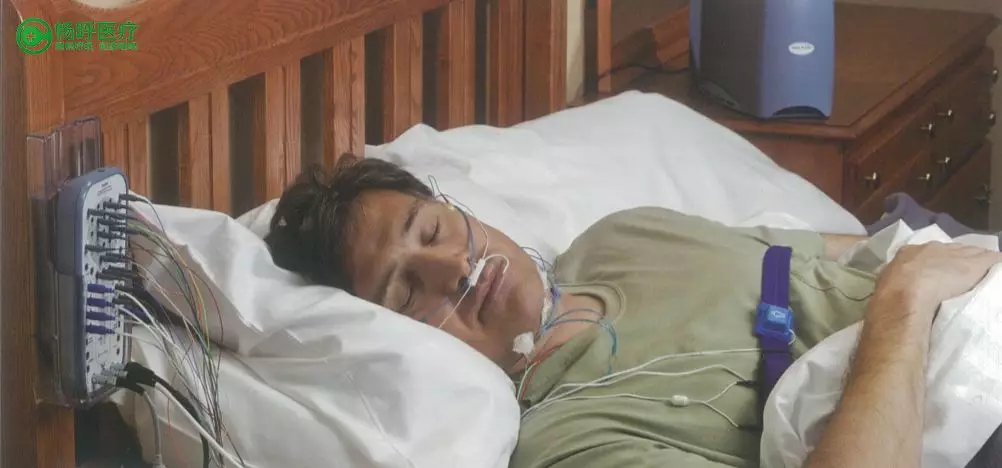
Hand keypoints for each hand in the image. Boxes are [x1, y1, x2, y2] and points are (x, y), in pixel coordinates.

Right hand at [874, 242, 1001, 319]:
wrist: (905, 292)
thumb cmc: (891, 290)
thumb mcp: (885, 280)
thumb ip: (892, 277)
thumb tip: (891, 280)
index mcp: (910, 251)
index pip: (929, 252)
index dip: (937, 261)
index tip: (940, 270)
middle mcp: (934, 248)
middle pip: (952, 250)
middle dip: (958, 258)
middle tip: (961, 272)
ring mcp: (956, 254)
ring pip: (973, 253)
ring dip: (977, 261)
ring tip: (982, 270)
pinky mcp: (976, 263)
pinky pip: (993, 259)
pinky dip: (996, 263)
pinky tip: (998, 266)